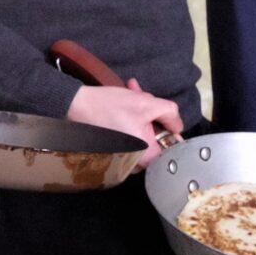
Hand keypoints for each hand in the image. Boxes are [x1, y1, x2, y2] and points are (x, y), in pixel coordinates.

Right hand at [66, 81, 184, 168]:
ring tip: (136, 93)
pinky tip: (130, 97)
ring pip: (145, 132)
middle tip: (148, 100)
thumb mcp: (147, 103)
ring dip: (144, 112)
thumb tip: (177, 125)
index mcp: (146, 156)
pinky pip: (133, 132)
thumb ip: (170, 113)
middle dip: (154, 116)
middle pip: (158, 139)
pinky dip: (134, 116)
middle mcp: (136, 160)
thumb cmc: (109, 106)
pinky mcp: (117, 146)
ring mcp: (125, 154)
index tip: (166, 119)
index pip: (172, 150)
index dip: (172, 132)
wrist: (78, 105)